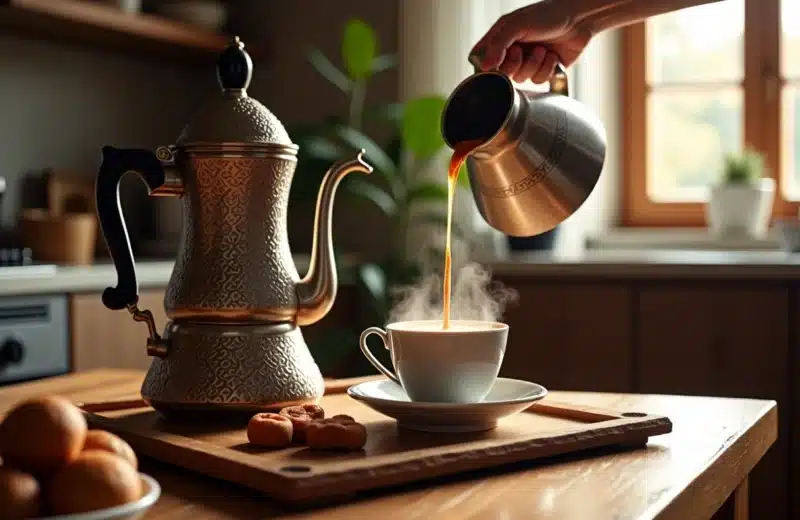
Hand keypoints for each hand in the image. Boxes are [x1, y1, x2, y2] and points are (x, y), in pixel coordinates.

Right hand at [471, 0, 592, 83]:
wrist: (579, 19)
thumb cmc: (547, 15)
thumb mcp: (517, 24)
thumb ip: (498, 44)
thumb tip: (484, 66)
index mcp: (499, 39)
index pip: (480, 61)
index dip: (488, 66)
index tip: (497, 61)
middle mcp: (510, 52)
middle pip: (500, 75)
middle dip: (514, 64)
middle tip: (522, 51)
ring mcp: (526, 62)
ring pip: (520, 79)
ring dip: (533, 65)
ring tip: (542, 49)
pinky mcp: (542, 70)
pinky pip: (537, 81)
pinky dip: (546, 68)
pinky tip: (552, 55)